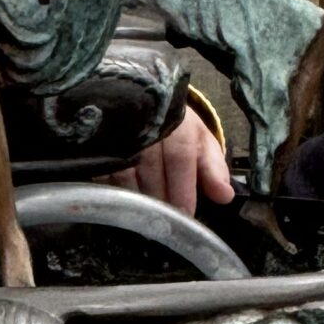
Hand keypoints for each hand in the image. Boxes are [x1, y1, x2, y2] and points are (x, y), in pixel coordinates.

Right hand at [109, 106, 234, 217]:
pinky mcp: (98, 141)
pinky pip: (104, 173)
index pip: (179, 156)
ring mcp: (118, 130)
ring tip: (146, 216)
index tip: (186, 213)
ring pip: (125, 172)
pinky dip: (114, 193)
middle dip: (160, 199)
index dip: (182, 188)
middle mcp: (146, 121)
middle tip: (166, 222)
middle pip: (150, 168)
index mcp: (177, 120)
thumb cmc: (179, 130)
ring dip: (137, 200)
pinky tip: (123, 205)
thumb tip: (225, 196)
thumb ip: (214, 170)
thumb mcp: (202, 144)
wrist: (148, 102)